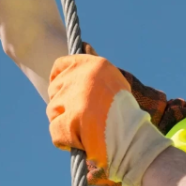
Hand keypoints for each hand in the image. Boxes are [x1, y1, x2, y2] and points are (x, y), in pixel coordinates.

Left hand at [48, 54, 172, 185]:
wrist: (133, 136)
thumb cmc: (123, 109)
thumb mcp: (110, 78)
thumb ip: (93, 62)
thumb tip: (84, 44)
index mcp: (91, 64)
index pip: (60, 65)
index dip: (58, 79)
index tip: (63, 90)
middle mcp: (80, 77)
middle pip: (54, 90)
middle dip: (62, 104)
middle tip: (80, 115)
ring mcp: (73, 99)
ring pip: (52, 110)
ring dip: (63, 121)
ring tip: (83, 129)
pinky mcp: (70, 121)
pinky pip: (55, 130)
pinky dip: (63, 139)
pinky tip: (78, 141)